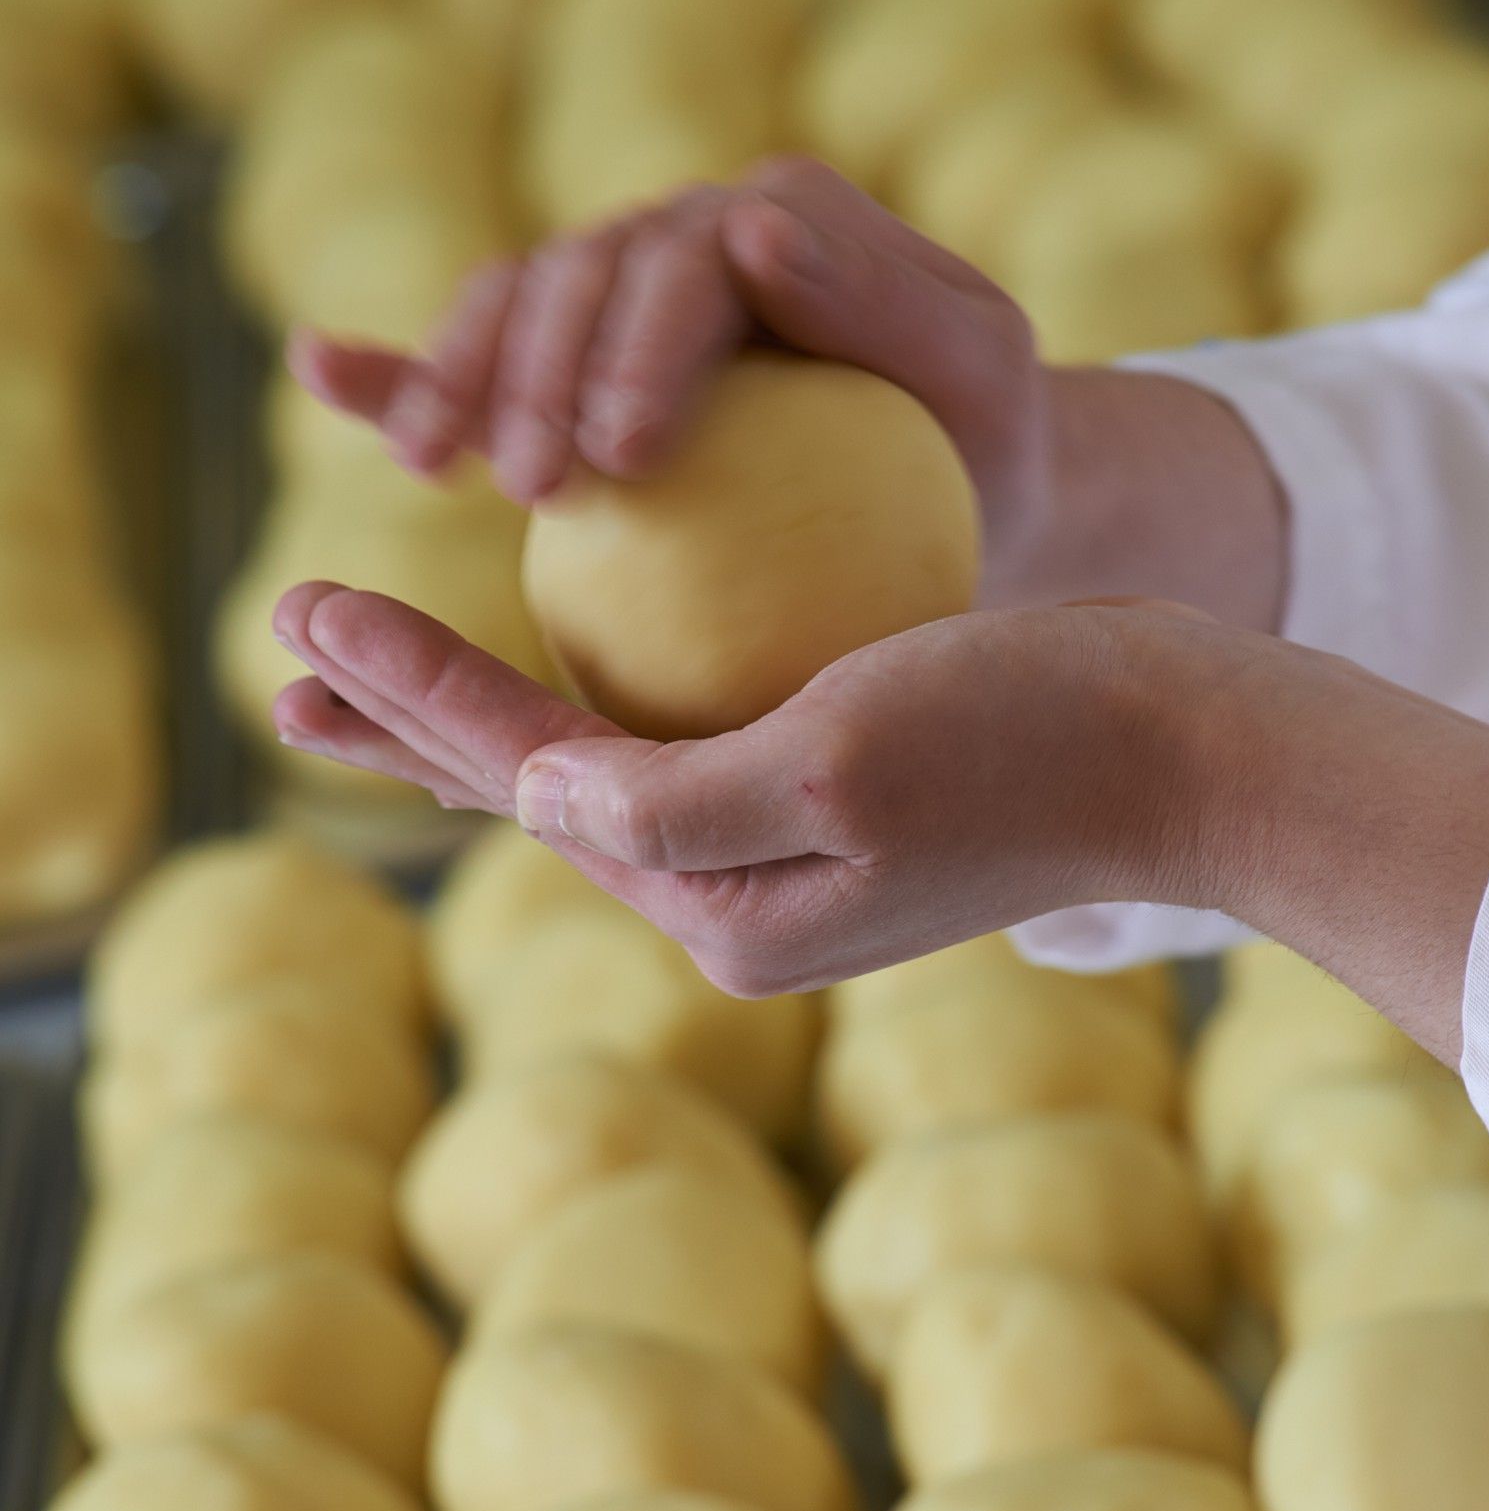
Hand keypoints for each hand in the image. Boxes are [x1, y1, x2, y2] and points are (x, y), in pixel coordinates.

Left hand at [271, 581, 1226, 994]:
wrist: (1184, 749)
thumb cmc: (1029, 737)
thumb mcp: (838, 761)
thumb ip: (666, 799)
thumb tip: (522, 796)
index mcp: (722, 910)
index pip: (525, 784)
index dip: (407, 693)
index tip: (302, 600)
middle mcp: (733, 897)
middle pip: (528, 791)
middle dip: (401, 718)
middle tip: (283, 646)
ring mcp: (775, 849)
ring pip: (583, 763)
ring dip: (468, 710)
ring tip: (362, 663)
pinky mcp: (816, 791)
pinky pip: (665, 735)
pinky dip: (581, 691)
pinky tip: (545, 654)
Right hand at [288, 156, 1052, 603]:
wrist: (967, 486)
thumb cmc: (985, 438)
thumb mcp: (984, 370)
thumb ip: (887, 301)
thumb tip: (751, 224)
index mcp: (775, 217)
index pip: (686, 262)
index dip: (637, 345)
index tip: (620, 454)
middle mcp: (686, 237)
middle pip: (578, 277)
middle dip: (533, 369)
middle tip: (524, 484)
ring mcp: (619, 298)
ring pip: (514, 309)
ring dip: (458, 375)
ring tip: (433, 466)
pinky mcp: (576, 367)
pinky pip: (484, 359)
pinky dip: (401, 365)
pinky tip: (326, 374)